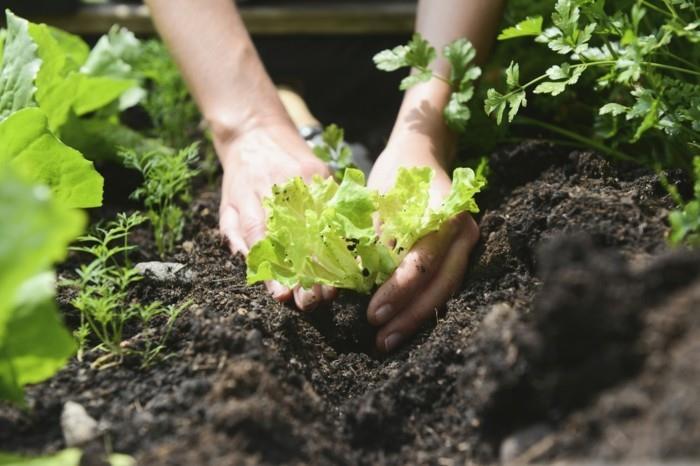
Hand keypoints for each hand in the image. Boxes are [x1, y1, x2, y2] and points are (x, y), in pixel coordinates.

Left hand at [216, 122, 336, 309]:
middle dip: (305, 273)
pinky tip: (349, 257)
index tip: (282, 295)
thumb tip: (248, 263)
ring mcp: (304, 180)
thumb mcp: (227, 205)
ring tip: (331, 289)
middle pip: (294, 237)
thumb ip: (235, 235)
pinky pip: (336, 208)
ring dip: (327, 261)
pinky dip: (344, 234)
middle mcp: (278, 190)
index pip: (262, 239)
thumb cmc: (241, 176)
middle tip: (312, 302)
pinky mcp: (323, 174)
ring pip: (319, 226)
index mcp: (250, 199)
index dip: (273, 269)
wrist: (257, 129)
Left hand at [366, 139, 479, 352]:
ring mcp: (467, 245)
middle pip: (441, 285)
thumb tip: (353, 283)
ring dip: (417, 319)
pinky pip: (445, 286)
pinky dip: (424, 307)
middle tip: (380, 340)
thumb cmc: (396, 175)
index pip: (423, 263)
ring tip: (387, 341)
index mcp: (444, 215)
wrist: (423, 153)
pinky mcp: (460, 254)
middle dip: (409, 316)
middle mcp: (464, 233)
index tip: (372, 314)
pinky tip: (402, 325)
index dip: (398, 292)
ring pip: (446, 291)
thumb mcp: (378, 202)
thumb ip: (370, 240)